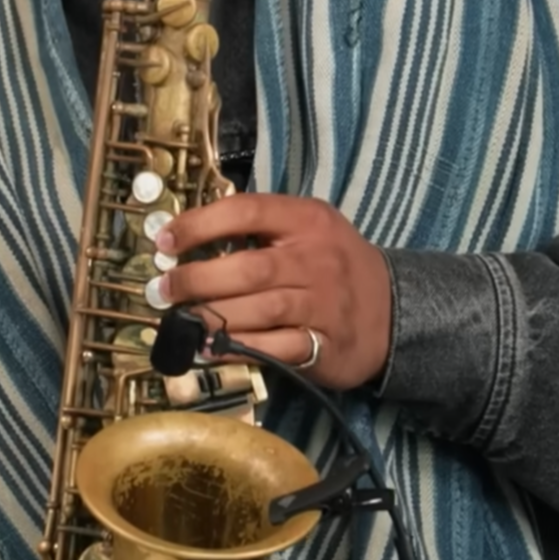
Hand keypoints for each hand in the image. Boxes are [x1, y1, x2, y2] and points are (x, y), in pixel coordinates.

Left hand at [155, 195, 392, 389]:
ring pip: (259, 310)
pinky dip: (239, 349)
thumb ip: (260, 227)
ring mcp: (324, 305)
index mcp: (307, 220)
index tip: (166, 241)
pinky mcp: (326, 346)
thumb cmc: (333, 263)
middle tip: (165, 289)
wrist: (392, 310)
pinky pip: (276, 348)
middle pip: (248, 267)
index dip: (199, 224)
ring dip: (212, 317)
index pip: (246, 210)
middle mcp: (317, 259)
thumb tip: (188, 236)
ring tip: (183, 320)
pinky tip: (211, 348)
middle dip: (197, 279)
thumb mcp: (308, 228)